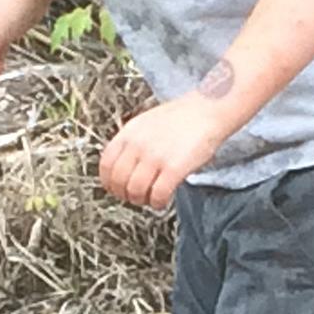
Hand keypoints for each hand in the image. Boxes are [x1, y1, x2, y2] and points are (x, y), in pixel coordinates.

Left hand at [99, 96, 232, 209]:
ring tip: (150, 199)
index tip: (115, 189)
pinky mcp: (174, 168)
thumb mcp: (145, 123)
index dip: (109, 183)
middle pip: (118, 182)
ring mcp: (155, 157)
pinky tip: (162, 201)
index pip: (105, 165)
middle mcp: (138, 145)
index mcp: (128, 134)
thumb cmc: (181, 118)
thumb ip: (131, 142)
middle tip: (135, 197)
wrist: (208, 109)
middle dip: (125, 195)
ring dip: (141, 200)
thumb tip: (120, 167)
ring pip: (135, 191)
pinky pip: (158, 195)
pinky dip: (158, 203)